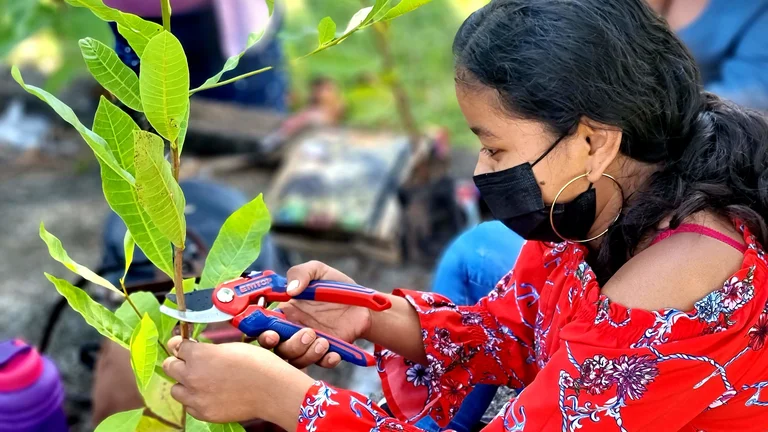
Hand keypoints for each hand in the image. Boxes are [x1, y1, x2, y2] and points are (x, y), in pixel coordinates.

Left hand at [162, 336, 313, 429]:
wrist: (271, 390)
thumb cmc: (257, 364)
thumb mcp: (231, 347)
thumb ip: (209, 350)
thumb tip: (198, 352)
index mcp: (198, 354)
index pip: (177, 346)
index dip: (183, 345)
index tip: (185, 346)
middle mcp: (192, 375)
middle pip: (169, 366)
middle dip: (178, 362)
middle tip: (189, 362)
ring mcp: (195, 396)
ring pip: (176, 388)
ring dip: (184, 383)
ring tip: (200, 381)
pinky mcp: (203, 413)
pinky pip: (189, 405)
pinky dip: (195, 400)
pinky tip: (210, 394)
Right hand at [258, 261, 373, 368]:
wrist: (362, 300)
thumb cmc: (335, 285)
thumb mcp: (317, 270)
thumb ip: (300, 273)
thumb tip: (290, 290)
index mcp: (285, 312)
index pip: (264, 327)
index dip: (262, 334)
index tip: (272, 334)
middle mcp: (293, 330)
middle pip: (279, 349)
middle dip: (288, 347)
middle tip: (306, 333)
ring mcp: (309, 343)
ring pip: (297, 360)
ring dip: (307, 353)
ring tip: (324, 341)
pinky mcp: (327, 351)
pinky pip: (320, 364)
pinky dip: (325, 361)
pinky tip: (334, 352)